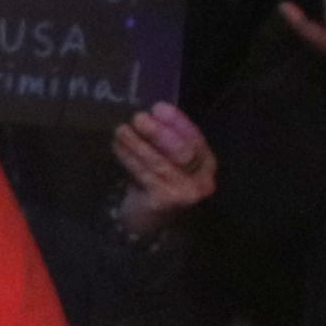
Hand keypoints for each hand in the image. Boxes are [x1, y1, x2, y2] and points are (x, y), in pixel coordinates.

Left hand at [109, 102, 214, 231]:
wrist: (150, 218)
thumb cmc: (161, 180)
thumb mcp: (170, 158)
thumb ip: (168, 139)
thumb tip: (152, 111)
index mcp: (207, 164)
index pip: (195, 138)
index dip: (177, 122)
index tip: (158, 106)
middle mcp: (203, 180)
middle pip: (182, 151)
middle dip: (159, 133)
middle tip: (139, 118)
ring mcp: (185, 193)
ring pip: (159, 162)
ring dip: (137, 144)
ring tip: (121, 130)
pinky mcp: (164, 201)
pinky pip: (144, 174)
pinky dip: (129, 158)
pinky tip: (118, 146)